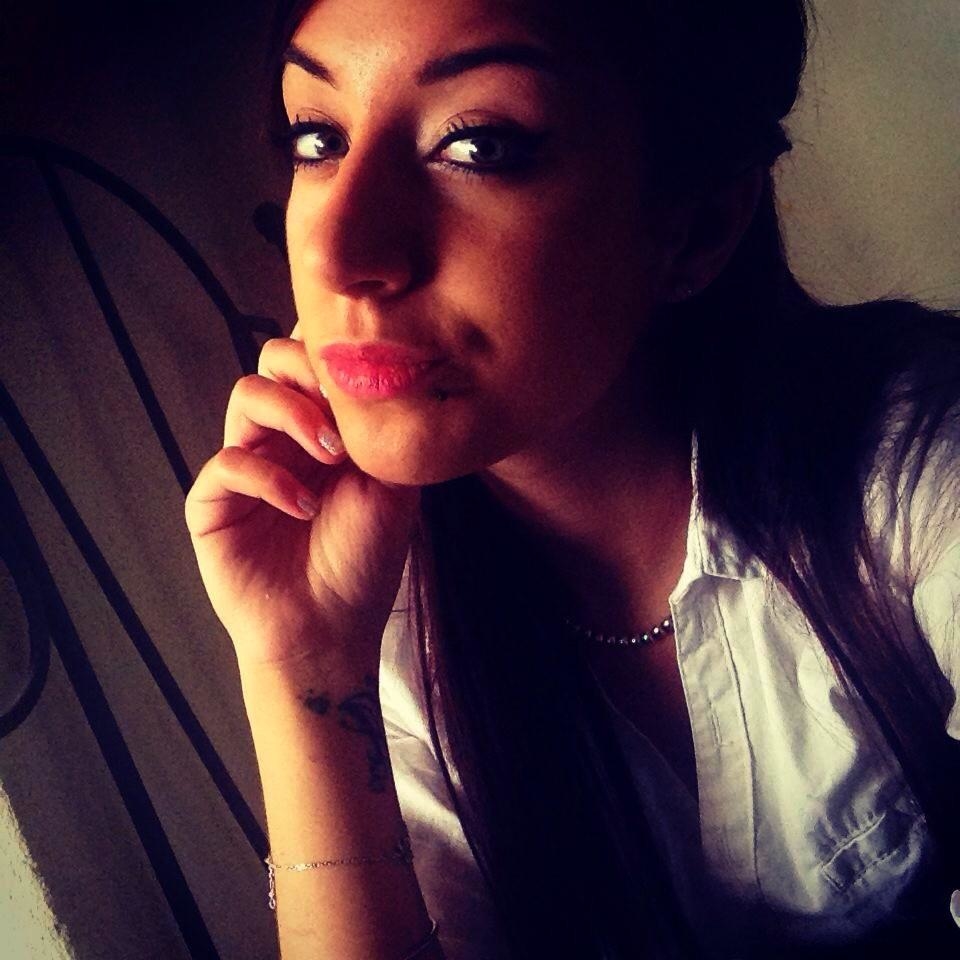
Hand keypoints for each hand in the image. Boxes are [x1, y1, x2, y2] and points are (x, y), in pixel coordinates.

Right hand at [184, 326, 420, 670]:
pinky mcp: (214, 502)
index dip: (332, 352)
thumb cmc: (364, 561)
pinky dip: (270, 478)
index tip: (365, 373)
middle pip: (274, 359)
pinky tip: (305, 507)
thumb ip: (383, 433)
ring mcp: (246, 465)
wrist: (331, 630)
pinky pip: (227, 462)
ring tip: (331, 457)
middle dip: (310, 371)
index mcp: (322, 428)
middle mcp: (281, 438)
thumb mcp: (393, 490)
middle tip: (344, 408)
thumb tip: (385, 374)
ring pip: (248, 395)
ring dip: (293, 414)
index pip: (314, 362)